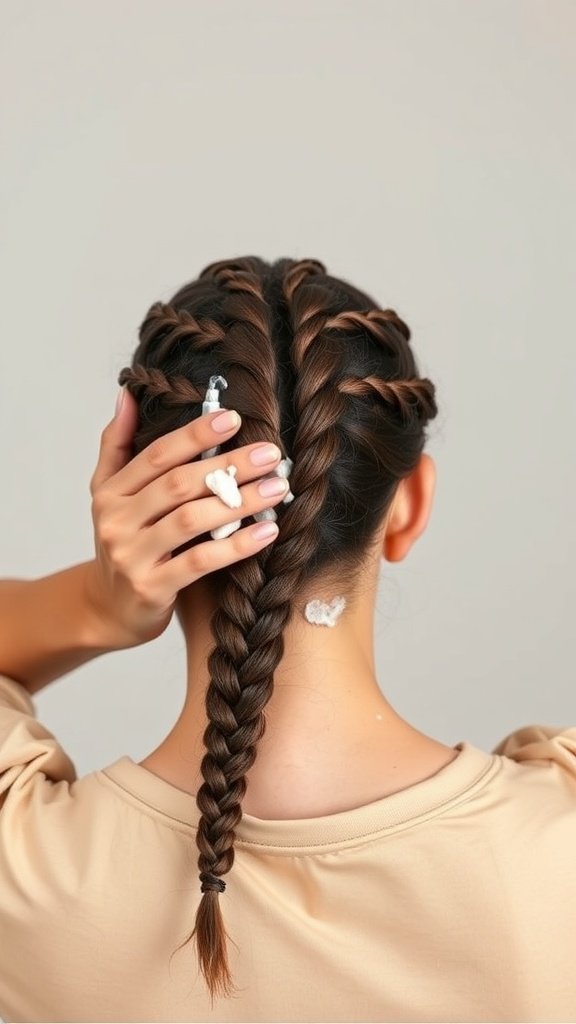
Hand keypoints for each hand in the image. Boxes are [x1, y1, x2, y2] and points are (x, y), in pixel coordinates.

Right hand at [84, 388, 287, 649]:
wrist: (108, 609)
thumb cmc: (125, 544)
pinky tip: (267, 533)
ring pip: (192, 520)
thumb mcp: (109, 494)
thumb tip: (128, 394)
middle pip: (179, 484)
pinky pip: (200, 561)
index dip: (195, 434)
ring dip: (239, 501)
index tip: (234, 418)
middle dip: (228, 465)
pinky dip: (236, 546)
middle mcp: (117, 520)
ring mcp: (133, 556)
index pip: (157, 454)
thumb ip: (118, 445)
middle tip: (270, 453)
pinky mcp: (152, 588)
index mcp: (111, 492)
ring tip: (276, 488)